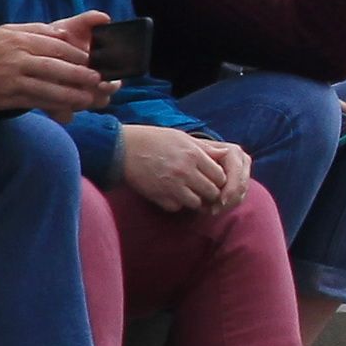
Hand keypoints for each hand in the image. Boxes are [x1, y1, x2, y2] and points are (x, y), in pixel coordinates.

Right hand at [0, 19, 104, 115]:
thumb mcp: (7, 32)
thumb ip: (37, 31)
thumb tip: (64, 34)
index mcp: (19, 40)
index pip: (55, 46)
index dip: (77, 55)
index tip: (92, 60)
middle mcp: (17, 59)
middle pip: (55, 66)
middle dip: (79, 74)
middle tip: (97, 79)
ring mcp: (12, 80)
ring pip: (47, 87)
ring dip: (70, 94)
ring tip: (88, 98)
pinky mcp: (7, 97)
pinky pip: (35, 101)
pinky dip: (53, 105)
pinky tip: (67, 108)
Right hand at [116, 127, 244, 214]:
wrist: (121, 147)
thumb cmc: (153, 139)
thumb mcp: (182, 138)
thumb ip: (204, 149)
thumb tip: (224, 154)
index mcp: (194, 155)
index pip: (220, 176)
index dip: (218, 178)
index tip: (212, 177)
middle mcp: (185, 172)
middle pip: (212, 192)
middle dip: (210, 191)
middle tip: (203, 188)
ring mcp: (171, 186)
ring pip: (196, 203)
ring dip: (194, 199)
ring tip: (187, 191)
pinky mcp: (157, 196)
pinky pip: (176, 207)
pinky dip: (176, 204)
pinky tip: (171, 194)